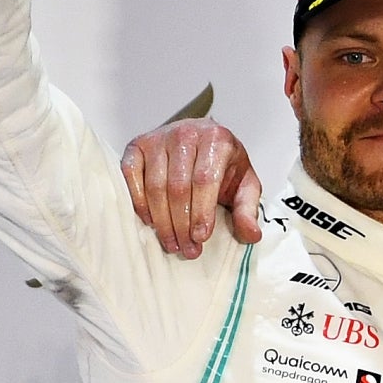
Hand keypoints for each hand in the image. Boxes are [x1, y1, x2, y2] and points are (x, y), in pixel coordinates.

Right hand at [122, 120, 263, 257]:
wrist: (199, 137)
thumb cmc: (222, 163)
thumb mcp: (244, 183)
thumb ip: (248, 209)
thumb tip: (251, 235)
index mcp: (216, 139)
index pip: (204, 180)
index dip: (201, 212)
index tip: (201, 238)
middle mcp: (185, 134)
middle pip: (178, 187)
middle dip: (181, 224)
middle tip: (187, 248)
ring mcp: (158, 138)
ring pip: (155, 186)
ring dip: (162, 220)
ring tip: (172, 243)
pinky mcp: (136, 146)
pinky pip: (131, 176)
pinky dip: (139, 202)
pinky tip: (150, 222)